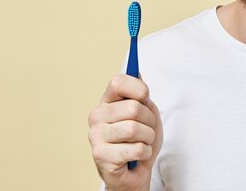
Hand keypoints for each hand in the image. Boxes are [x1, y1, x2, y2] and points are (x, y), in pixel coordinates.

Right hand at [88, 75, 162, 190]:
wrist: (135, 172)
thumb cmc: (141, 140)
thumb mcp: (147, 113)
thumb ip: (142, 95)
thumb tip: (137, 72)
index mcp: (107, 102)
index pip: (118, 82)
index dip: (138, 88)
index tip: (146, 98)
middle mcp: (97, 116)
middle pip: (133, 108)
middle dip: (150, 121)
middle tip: (147, 130)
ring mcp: (96, 136)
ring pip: (135, 129)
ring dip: (148, 138)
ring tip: (142, 143)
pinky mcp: (100, 155)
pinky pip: (136, 149)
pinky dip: (144, 153)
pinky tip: (136, 156)